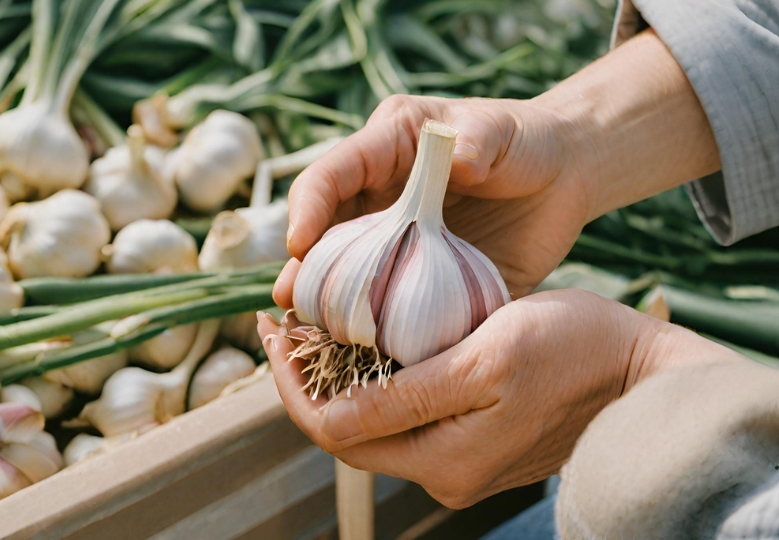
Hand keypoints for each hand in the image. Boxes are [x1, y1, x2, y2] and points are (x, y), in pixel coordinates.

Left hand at [258, 290, 741, 507]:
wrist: (643, 375)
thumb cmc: (574, 352)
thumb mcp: (484, 362)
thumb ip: (405, 398)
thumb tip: (327, 418)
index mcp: (443, 460)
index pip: (333, 432)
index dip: (291, 384)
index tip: (271, 329)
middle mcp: (445, 473)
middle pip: (346, 432)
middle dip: (304, 381)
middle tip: (283, 324)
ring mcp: (461, 460)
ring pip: (373, 425)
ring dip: (335, 380)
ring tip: (311, 327)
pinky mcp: (475, 442)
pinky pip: (406, 418)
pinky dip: (373, 383)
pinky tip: (363, 344)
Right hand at [275, 30, 719, 305]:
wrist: (562, 178)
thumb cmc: (526, 142)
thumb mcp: (505, 132)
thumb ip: (483, 138)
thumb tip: (460, 155)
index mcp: (385, 150)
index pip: (332, 173)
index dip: (308, 205)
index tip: (299, 242)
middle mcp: (377, 198)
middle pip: (325, 231)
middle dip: (304, 265)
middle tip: (289, 300)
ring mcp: (395, 241)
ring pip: (347, 272)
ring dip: (327, 302)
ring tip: (309, 333)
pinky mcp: (419, 278)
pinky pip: (389, 305)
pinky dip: (375, 328)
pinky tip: (362, 352)